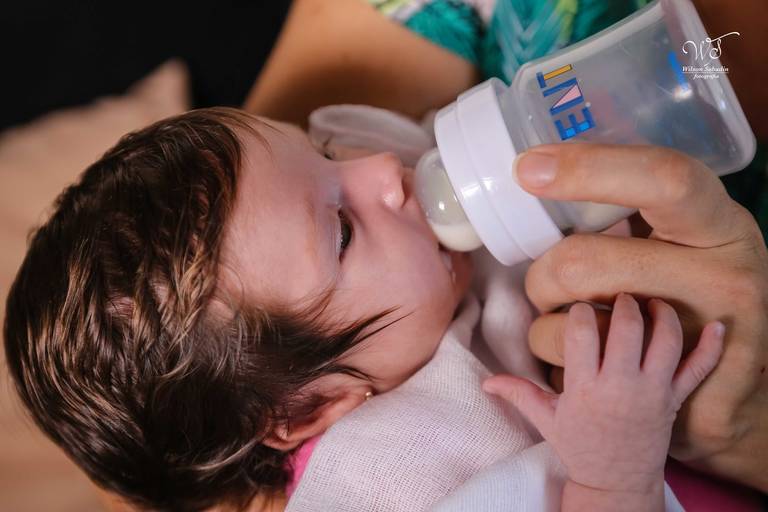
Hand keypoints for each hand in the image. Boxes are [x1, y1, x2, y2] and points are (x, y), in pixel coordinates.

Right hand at [484, 295, 723, 498]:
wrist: (616, 482)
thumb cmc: (580, 448)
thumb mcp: (545, 420)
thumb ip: (517, 393)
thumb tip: (485, 382)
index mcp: (584, 387)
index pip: (582, 331)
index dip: (580, 311)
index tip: (580, 309)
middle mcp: (620, 385)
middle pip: (627, 326)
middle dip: (622, 302)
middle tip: (618, 297)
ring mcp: (652, 392)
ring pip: (665, 339)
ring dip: (662, 313)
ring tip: (652, 303)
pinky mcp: (674, 400)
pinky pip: (699, 370)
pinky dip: (712, 347)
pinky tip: (719, 326)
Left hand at [516, 143, 767, 489]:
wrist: (744, 377)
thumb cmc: (698, 287)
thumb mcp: (688, 234)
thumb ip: (634, 209)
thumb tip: (538, 174)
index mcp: (718, 224)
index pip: (661, 180)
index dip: (588, 169)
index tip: (529, 170)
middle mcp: (722, 277)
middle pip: (580, 263)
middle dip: (542, 276)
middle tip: (550, 284)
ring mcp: (704, 342)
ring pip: (566, 327)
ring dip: (545, 327)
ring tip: (573, 327)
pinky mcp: (676, 393)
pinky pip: (574, 376)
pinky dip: (561, 367)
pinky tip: (589, 362)